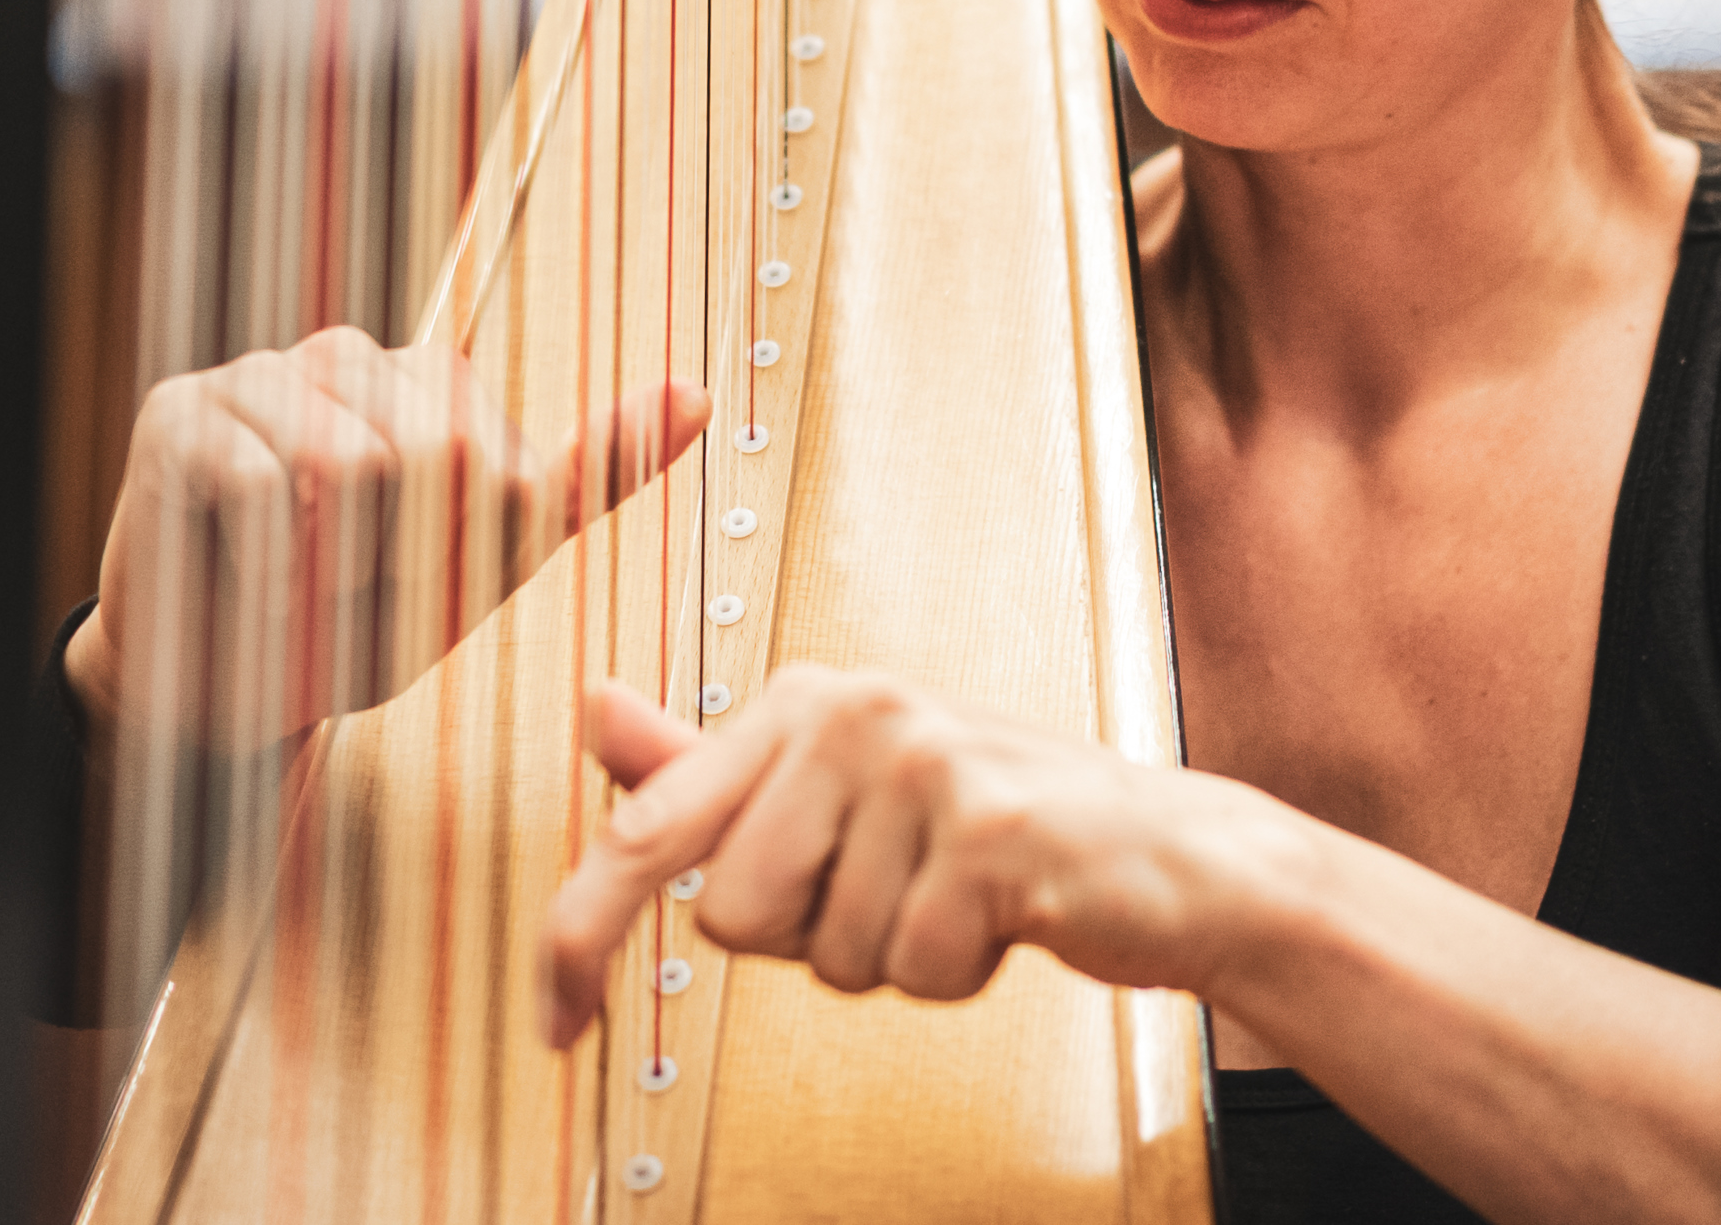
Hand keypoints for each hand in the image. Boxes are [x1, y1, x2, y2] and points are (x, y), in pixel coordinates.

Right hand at [67, 326, 707, 750]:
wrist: (221, 699)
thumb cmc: (353, 625)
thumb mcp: (489, 562)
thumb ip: (588, 476)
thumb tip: (699, 395)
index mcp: (432, 386)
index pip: (504, 465)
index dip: (466, 559)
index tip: (417, 586)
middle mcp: (349, 357)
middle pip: (439, 457)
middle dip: (403, 564)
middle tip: (351, 598)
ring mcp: (262, 375)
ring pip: (353, 469)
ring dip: (332, 574)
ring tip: (300, 591)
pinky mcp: (183, 413)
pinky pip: (263, 487)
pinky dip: (269, 572)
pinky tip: (251, 587)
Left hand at [540, 665, 1289, 1047]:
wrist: (1167, 856)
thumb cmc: (992, 830)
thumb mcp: (839, 789)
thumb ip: (711, 763)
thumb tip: (594, 709)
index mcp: (801, 700)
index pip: (645, 829)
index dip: (580, 938)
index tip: (553, 1019)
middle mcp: (854, 710)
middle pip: (732, 916)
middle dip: (809, 942)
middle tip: (892, 896)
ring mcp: (925, 762)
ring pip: (827, 954)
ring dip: (892, 960)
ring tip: (955, 901)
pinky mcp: (992, 829)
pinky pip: (913, 970)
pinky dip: (957, 976)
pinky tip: (1002, 918)